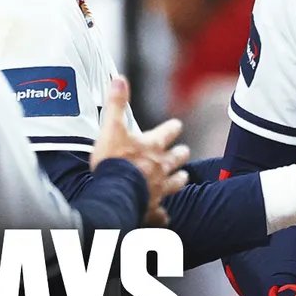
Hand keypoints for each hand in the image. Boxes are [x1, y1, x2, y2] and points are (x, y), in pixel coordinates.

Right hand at [91, 77, 189, 224]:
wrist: (115, 192)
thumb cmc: (113, 160)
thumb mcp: (111, 127)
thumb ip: (116, 103)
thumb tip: (119, 78)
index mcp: (152, 146)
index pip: (167, 132)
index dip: (172, 128)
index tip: (177, 125)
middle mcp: (160, 167)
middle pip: (176, 159)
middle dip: (180, 155)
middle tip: (184, 152)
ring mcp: (159, 189)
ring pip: (175, 183)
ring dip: (179, 180)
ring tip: (183, 178)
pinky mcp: (152, 208)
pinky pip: (161, 214)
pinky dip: (163, 215)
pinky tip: (165, 217)